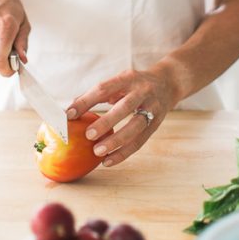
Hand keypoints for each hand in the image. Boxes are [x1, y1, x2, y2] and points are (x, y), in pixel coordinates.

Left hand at [65, 65, 179, 167]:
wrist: (168, 83)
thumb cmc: (134, 84)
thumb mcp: (119, 81)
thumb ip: (97, 94)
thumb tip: (70, 110)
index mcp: (128, 78)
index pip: (105, 88)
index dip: (86, 101)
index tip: (69, 114)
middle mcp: (142, 91)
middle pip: (125, 107)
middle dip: (106, 122)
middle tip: (88, 135)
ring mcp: (152, 108)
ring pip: (135, 127)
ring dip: (116, 141)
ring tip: (97, 152)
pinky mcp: (156, 124)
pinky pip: (140, 141)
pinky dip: (123, 153)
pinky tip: (108, 161)